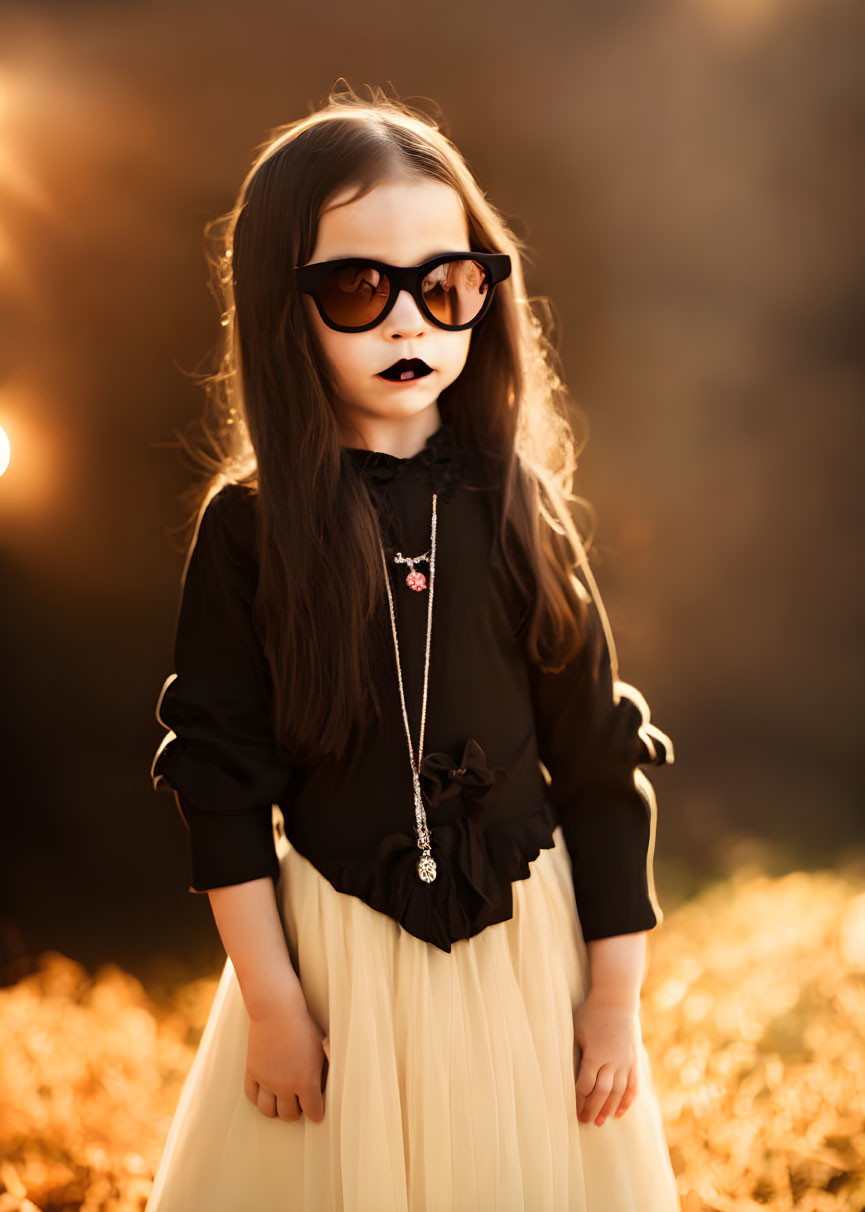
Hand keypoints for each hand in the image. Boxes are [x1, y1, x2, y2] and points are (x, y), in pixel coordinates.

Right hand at [244, 984, 329, 1122]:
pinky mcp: (252, 1072)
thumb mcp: (323, 1046)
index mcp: (306, 1081)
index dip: (316, 1113)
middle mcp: (284, 1085)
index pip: (313, 1113)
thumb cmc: (304, 1025)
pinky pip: (252, 1097)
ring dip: (277, 1109)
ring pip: (268, 1112)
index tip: (316, 1111)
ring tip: (283, 1098)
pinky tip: (267, 1091)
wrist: (277, 1009)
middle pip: (289, 1115)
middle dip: (296, 1111)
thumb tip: (331, 1083)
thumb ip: (326, 1069)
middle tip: (300, 1101)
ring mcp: (266, 1080)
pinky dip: (259, 1099)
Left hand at [573, 989, 640, 1126]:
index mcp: (595, 1054)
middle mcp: (612, 1061)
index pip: (586, 1085)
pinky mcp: (634, 1060)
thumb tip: (559, 1072)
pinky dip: (627, 1101)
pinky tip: (620, 1113)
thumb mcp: (577, 1030)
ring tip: (600, 1121)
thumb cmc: (591, 1014)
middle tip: (584, 1121)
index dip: (579, 1099)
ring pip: (618, 1092)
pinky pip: (632, 1085)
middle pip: (602, 1092)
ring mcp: (625, 1061)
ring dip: (609, 1109)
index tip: (573, 1109)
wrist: (616, 1000)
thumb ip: (574, 1052)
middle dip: (592, 1109)